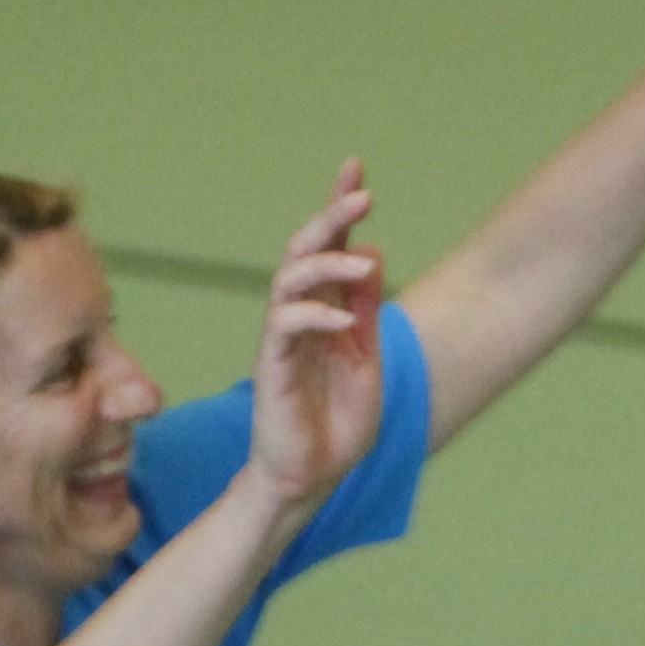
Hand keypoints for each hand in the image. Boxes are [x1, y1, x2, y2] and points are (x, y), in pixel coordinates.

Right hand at [244, 164, 388, 506]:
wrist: (313, 477)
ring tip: (363, 263)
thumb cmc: (337, 425)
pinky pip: (286, 326)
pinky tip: (345, 321)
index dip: (338, 208)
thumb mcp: (366, 360)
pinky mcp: (272, 365)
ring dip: (327, 264)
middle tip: (361, 195)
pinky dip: (317, 317)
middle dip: (330, 217)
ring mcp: (282, 338)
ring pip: (291, 279)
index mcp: (325, 312)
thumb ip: (366, 311)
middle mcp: (300, 316)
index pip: (329, 249)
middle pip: (305, 250)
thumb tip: (372, 252)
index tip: (356, 168)